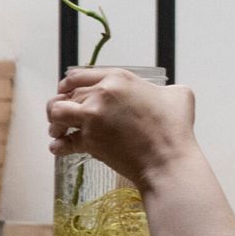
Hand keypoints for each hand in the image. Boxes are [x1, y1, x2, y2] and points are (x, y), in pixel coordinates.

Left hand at [48, 68, 197, 189]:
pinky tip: (58, 148)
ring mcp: (92, 118)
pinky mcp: (89, 140)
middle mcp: (101, 94)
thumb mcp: (179, 96)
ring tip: (58, 131)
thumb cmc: (175, 129)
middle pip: (66, 94)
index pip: (78, 75)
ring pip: (57, 113)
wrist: (167, 160)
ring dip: (55, 121)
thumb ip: (166, 89)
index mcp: (119, 78)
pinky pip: (63, 142)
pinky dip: (58, 146)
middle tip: (63, 116)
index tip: (66, 91)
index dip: (67, 84)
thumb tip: (165, 95)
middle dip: (61, 104)